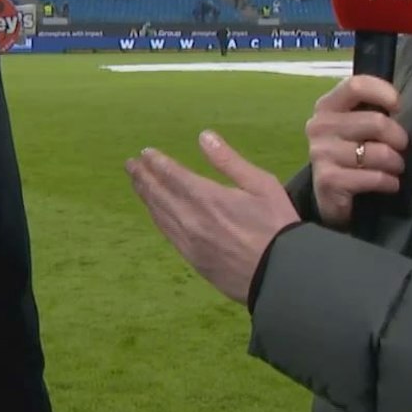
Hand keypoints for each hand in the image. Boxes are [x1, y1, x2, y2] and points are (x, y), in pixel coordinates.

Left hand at [127, 131, 299, 305]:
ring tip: (136, 183)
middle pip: (159, 194)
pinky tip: (154, 212)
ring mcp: (190, 242)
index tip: (145, 153)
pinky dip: (156, 218)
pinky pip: (167, 234)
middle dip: (143, 177)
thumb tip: (204, 137)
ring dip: (146, 196)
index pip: (173, 176)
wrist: (281, 275)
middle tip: (130, 165)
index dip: (157, 163)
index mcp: (208, 198)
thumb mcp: (262, 185)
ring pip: (159, 215)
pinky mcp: (193, 260)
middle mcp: (192, 219)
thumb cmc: (277, 226)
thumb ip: (229, 161)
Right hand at [306, 76, 409, 227]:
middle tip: (398, 149)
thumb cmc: (351, 152)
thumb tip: (397, 103)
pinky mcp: (329, 180)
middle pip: (377, 122)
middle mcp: (320, 126)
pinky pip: (375, 177)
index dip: (383, 93)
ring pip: (380, 152)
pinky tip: (388, 184)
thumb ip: (371, 108)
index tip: (398, 107)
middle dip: (399, 138)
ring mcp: (321, 153)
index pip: (356, 86)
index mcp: (327, 106)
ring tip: (393, 168)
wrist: (330, 194)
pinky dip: (390, 182)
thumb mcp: (357, 124)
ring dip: (396, 163)